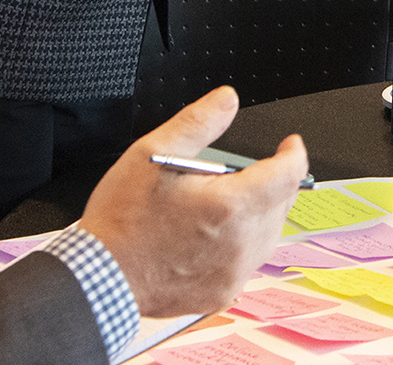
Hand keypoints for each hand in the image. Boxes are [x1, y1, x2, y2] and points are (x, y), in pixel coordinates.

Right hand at [79, 87, 305, 319]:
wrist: (100, 277)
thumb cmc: (122, 221)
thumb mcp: (153, 154)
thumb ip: (198, 122)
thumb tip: (227, 100)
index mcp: (230, 206)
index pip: (288, 174)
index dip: (293, 153)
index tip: (288, 145)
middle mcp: (240, 243)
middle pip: (282, 203)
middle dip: (272, 181)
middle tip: (242, 173)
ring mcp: (234, 272)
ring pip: (269, 234)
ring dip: (259, 213)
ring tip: (224, 203)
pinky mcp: (223, 293)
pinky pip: (250, 262)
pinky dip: (243, 244)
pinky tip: (214, 234)